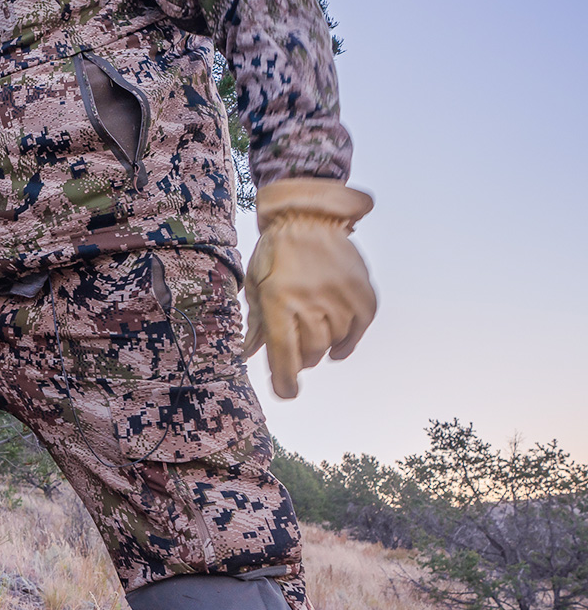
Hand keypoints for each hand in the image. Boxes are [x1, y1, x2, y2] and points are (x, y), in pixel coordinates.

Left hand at [243, 179, 376, 398]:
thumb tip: (249, 355)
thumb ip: (256, 323)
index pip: (283, 352)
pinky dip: (349, 340)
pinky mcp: (361, 290)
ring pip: (335, 341)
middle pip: (311, 351)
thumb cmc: (275, 252)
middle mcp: (310, 299)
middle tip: (297, 358)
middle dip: (302, 360)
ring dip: (324, 347)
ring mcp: (338, 295)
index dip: (285, 378)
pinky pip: (358, 328)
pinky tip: (339, 346)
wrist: (307, 216)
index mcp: (278, 299)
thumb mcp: (256, 284)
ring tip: (314, 339)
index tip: (287, 392)